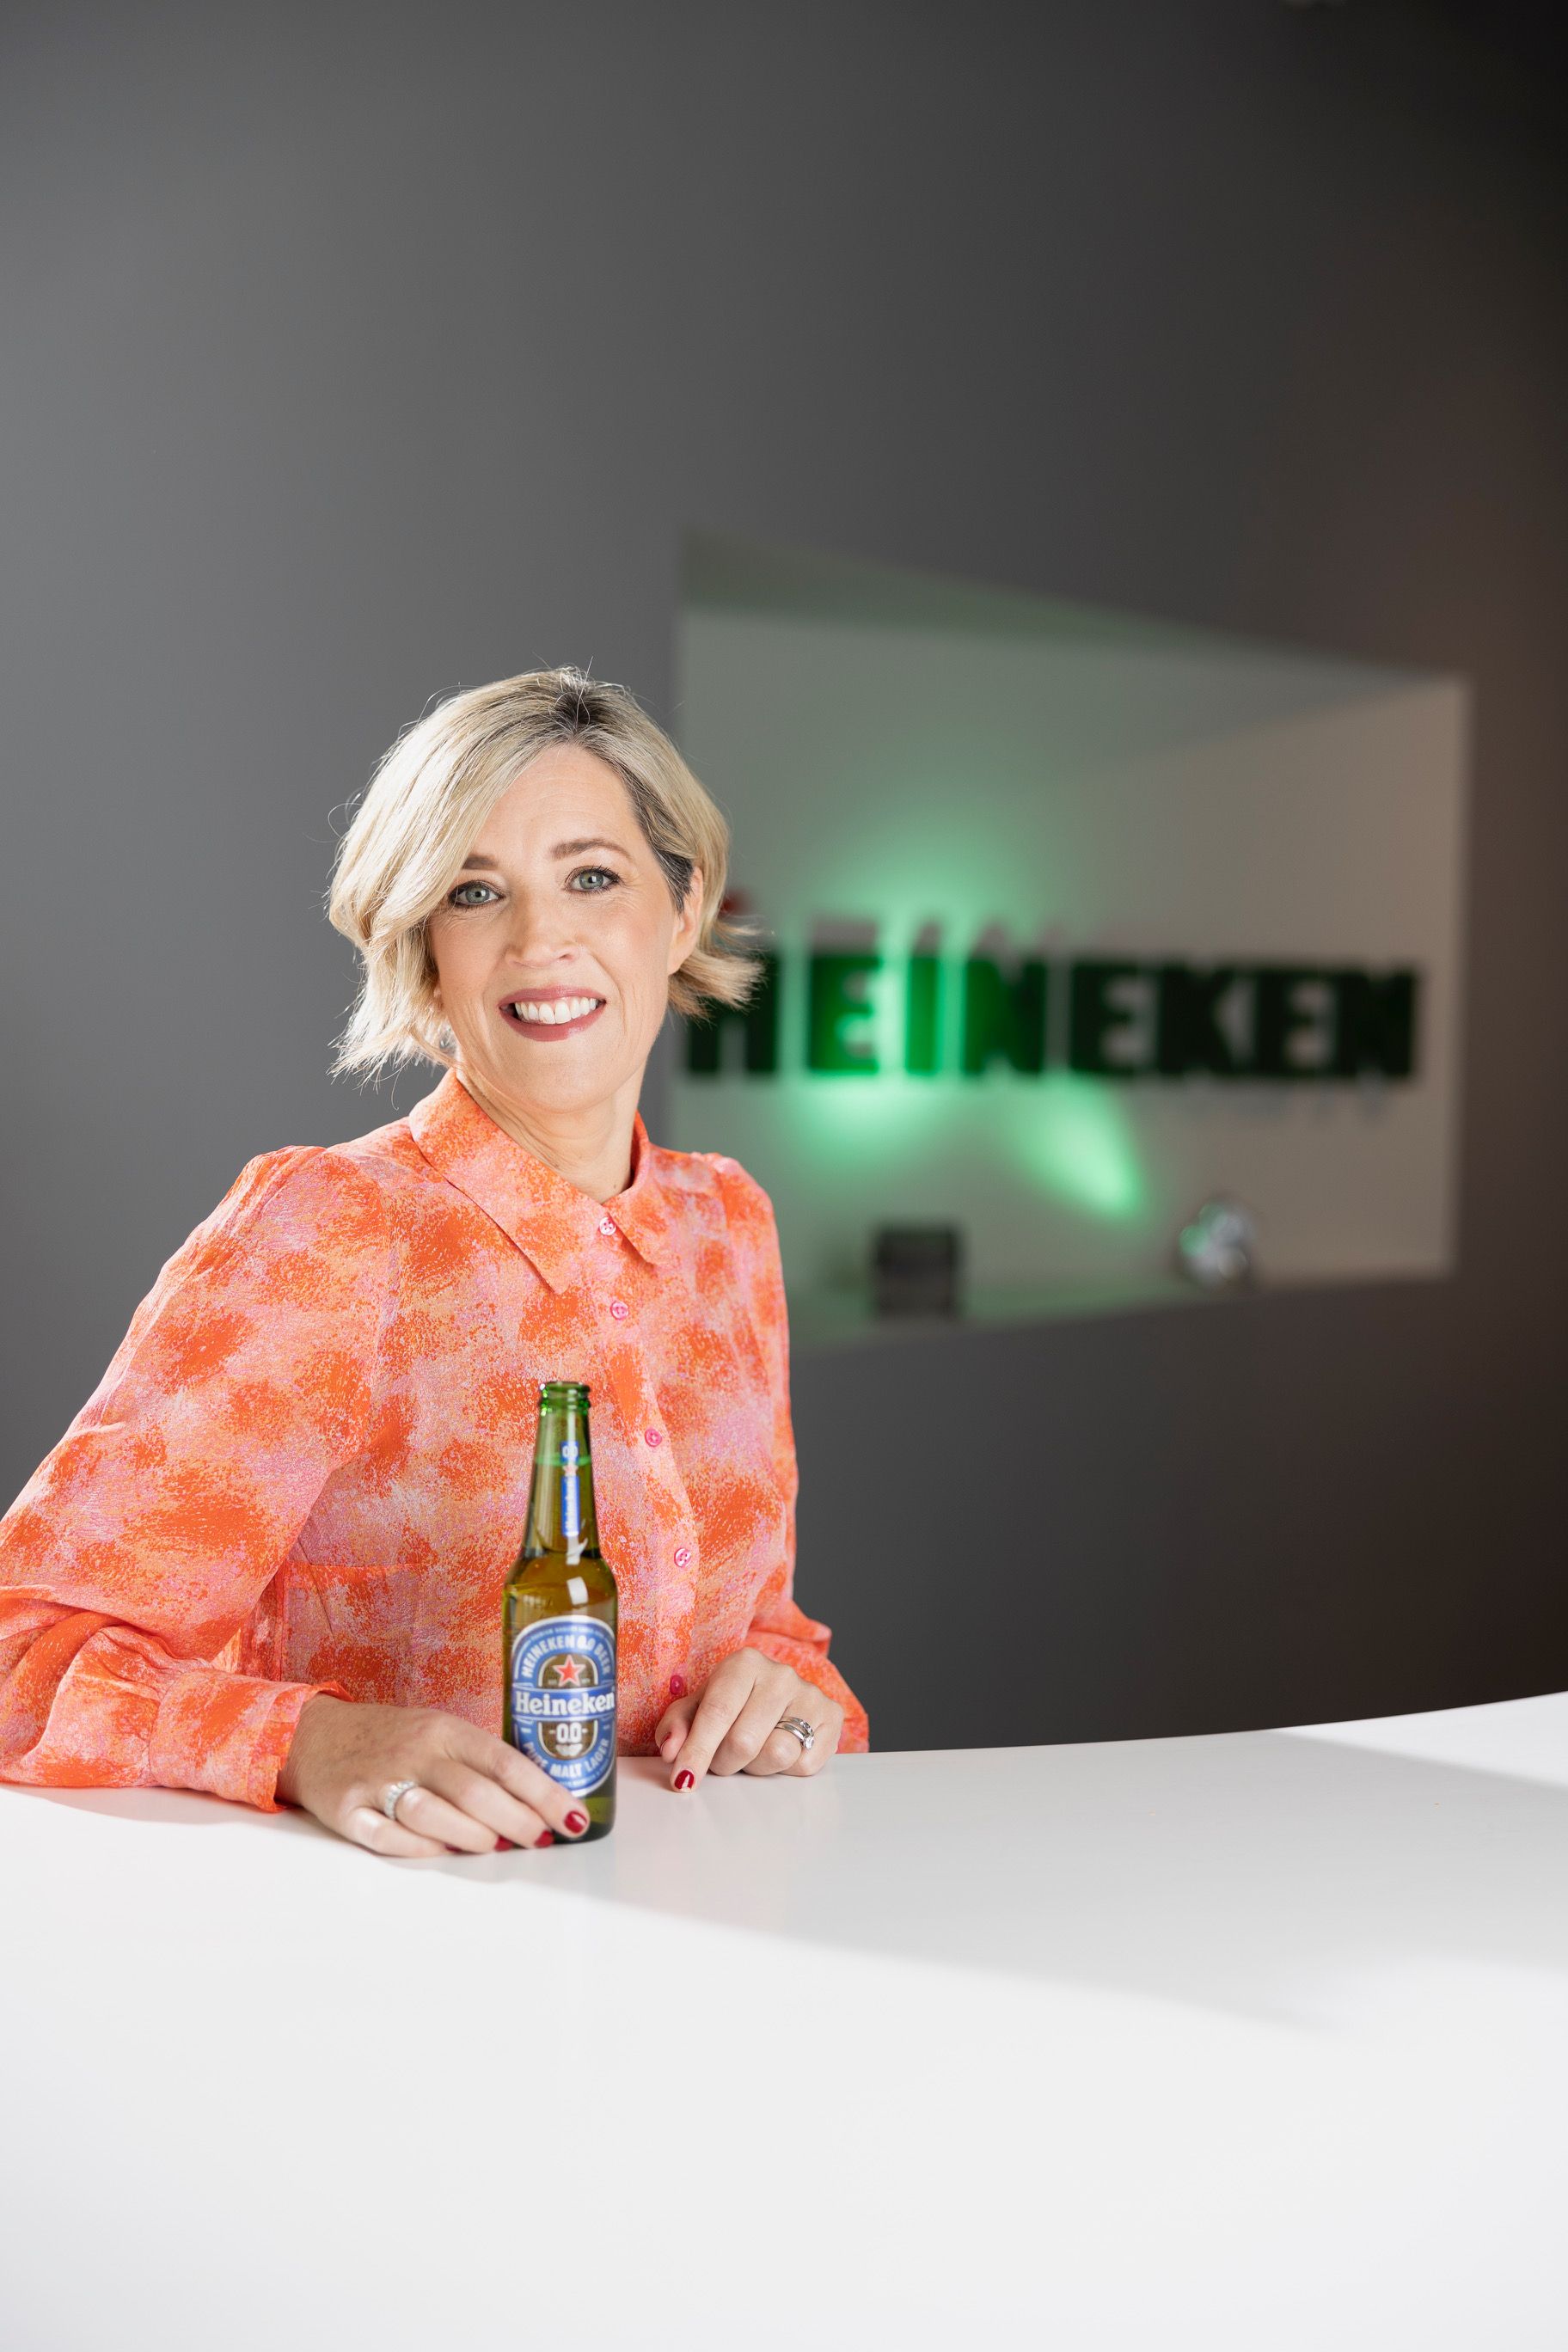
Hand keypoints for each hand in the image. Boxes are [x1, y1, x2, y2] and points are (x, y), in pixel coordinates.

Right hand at [276, 1695, 592, 1857]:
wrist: (312, 1736)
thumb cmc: (391, 1739)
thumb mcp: (438, 1732)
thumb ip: (479, 1763)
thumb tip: (538, 1804)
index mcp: (444, 1730)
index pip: (505, 1762)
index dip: (544, 1794)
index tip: (573, 1819)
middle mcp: (414, 1752)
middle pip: (475, 1793)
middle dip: (517, 1822)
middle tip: (539, 1840)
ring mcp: (378, 1781)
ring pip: (434, 1815)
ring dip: (473, 1838)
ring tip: (494, 1847)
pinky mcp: (346, 1810)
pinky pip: (387, 1838)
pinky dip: (420, 1850)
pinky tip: (441, 1854)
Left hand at [653, 1647, 842, 1788]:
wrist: (780, 1695)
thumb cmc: (733, 1702)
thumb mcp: (699, 1706)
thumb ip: (678, 1724)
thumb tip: (671, 1750)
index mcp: (744, 1663)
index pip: (717, 1712)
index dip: (698, 1750)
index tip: (683, 1780)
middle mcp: (781, 1674)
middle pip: (744, 1742)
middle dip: (725, 1762)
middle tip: (723, 1759)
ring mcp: (811, 1694)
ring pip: (777, 1754)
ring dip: (756, 1767)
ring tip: (753, 1752)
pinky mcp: (832, 1717)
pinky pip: (804, 1765)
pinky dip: (786, 1769)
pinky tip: (780, 1748)